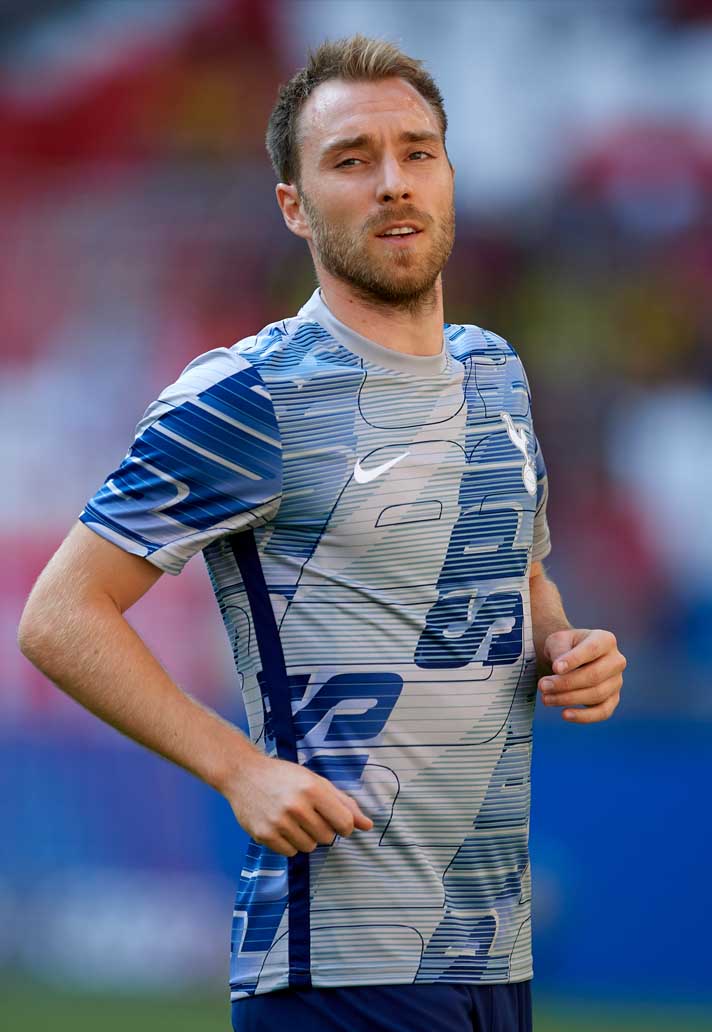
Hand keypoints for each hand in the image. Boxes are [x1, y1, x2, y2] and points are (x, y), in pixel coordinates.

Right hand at [224, 752, 372, 856]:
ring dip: (306, 837)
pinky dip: (289, 843)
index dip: (344, 825)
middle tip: (308, 814)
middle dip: (323, 829)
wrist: (243, 774)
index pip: (344, 823)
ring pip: (309, 847)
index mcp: (313, 789)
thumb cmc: (284, 776)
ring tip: (294, 819)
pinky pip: (290, 852)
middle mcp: (297, 806)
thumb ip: (344, 803)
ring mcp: (279, 821)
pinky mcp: (264, 834)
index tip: (336, 820)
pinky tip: (281, 826)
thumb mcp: (316, 781)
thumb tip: (368, 825)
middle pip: (327, 838)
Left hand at [538, 628, 625, 723]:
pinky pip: (603, 712)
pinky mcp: (613, 699)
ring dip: (568, 699)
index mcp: (605, 640)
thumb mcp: (558, 640)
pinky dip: (584, 716)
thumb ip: (559, 651)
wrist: (570, 658)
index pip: (592, 650)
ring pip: (596, 694)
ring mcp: (617, 681)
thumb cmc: (565, 646)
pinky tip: (565, 714)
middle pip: (594, 676)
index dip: (574, 660)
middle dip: (566, 683)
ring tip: (546, 698)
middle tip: (543, 686)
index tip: (555, 668)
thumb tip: (560, 670)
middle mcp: (616, 660)